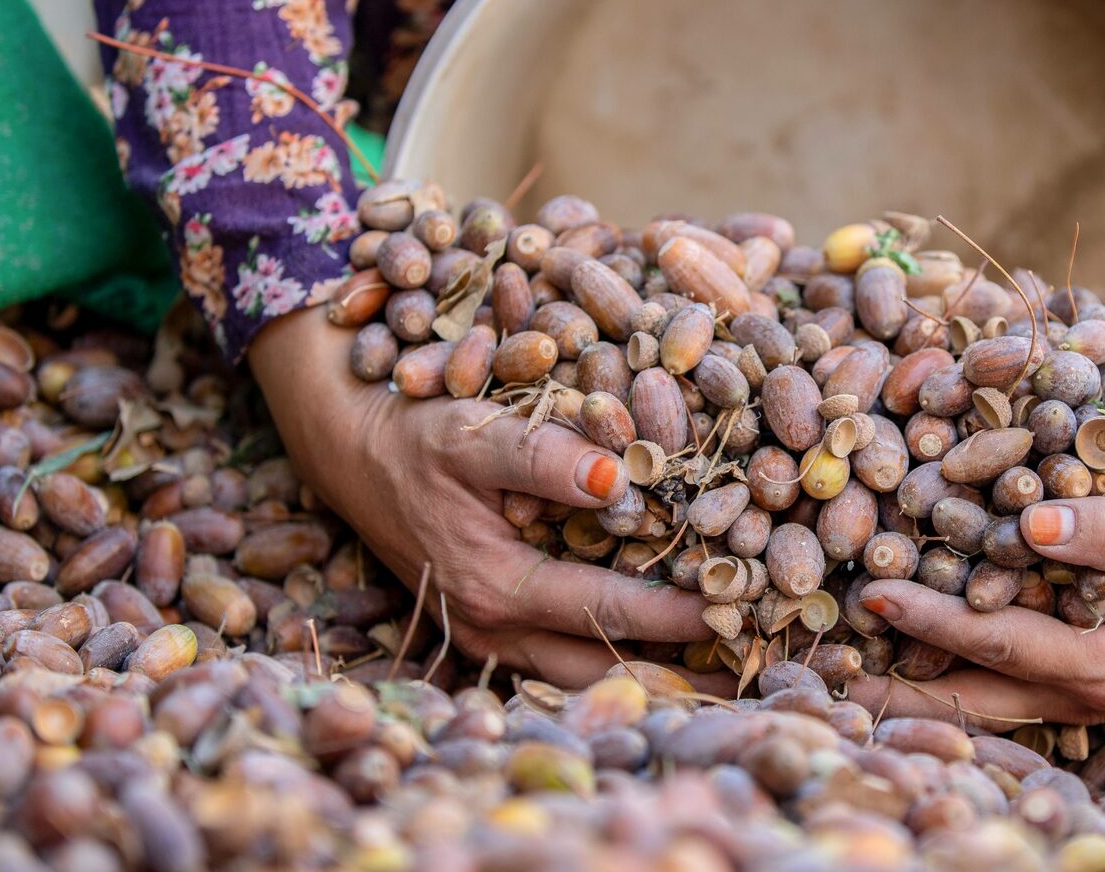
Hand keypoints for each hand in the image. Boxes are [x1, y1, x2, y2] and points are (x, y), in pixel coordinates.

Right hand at [249, 307, 726, 689]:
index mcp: (496, 587)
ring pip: (585, 670)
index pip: (608, 610)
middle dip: (678, 661)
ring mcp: (491, 636)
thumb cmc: (417, 439)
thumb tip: (619, 478)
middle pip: (604, 663)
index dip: (679, 612)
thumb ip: (545, 456)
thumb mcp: (475, 434)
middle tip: (751, 652)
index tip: (742, 606)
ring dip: (650, 664)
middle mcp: (495, 628)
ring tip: (724, 661)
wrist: (353, 453)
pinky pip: (564, 655)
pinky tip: (665, 638)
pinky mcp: (492, 626)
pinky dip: (615, 650)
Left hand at [846, 478, 1104, 726]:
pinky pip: (1002, 669)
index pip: (995, 644)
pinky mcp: (1079, 660)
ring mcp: (1078, 680)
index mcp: (1104, 666)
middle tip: (824, 672)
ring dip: (918, 678)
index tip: (872, 593)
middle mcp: (1082, 687)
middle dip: (898, 688)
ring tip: (847, 665)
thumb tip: (1028, 523)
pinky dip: (954, 658)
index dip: (931, 620)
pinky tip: (910, 639)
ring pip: (982, 692)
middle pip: (971, 696)